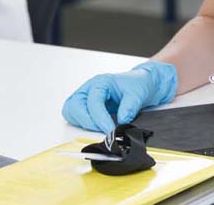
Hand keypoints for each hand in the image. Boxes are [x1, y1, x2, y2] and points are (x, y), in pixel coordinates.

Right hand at [62, 60, 177, 133]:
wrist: (141, 84)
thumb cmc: (137, 84)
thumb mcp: (138, 94)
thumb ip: (129, 107)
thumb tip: (121, 121)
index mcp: (101, 82)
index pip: (93, 102)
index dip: (100, 119)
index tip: (111, 130)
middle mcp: (90, 88)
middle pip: (75, 106)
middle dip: (88, 122)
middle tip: (103, 131)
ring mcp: (86, 97)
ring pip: (71, 111)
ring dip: (83, 123)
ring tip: (100, 129)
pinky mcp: (86, 107)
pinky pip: (75, 117)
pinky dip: (81, 124)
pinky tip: (96, 127)